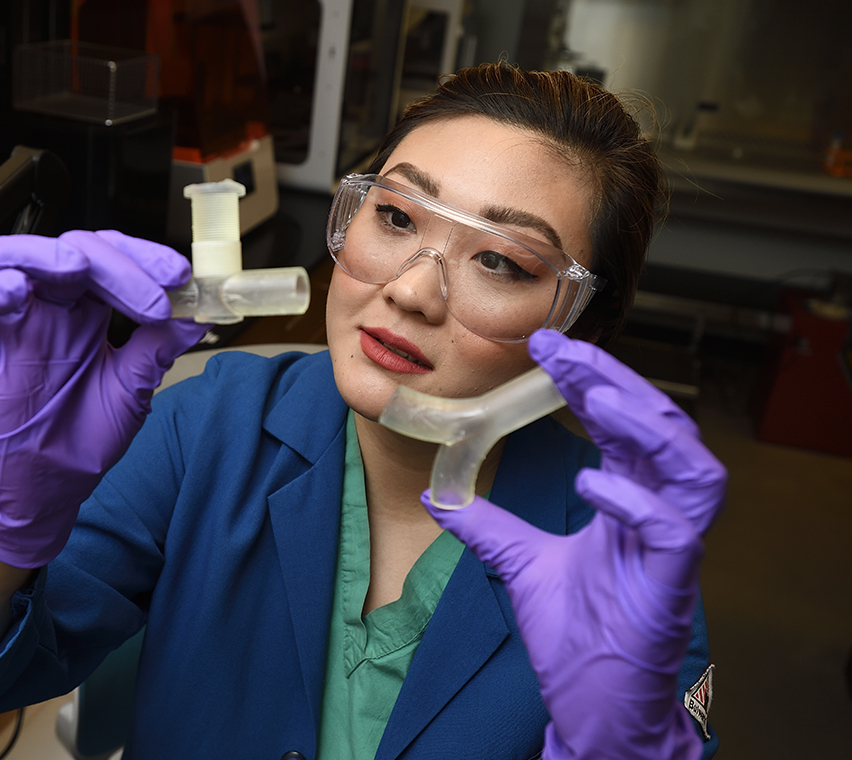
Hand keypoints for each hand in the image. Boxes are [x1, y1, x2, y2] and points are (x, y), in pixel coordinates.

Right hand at [0, 230, 208, 567]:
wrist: (55, 485)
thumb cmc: (87, 433)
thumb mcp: (133, 388)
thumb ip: (158, 346)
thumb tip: (198, 314)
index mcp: (86, 309)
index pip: (108, 258)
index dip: (142, 257)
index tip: (180, 274)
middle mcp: (47, 309)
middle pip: (65, 252)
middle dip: (112, 262)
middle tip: (152, 294)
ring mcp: (11, 330)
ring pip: (1, 260)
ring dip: (39, 254)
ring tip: (77, 266)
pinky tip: (14, 293)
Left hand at [425, 330, 725, 758]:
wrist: (589, 706)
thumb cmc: (574, 638)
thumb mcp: (518, 564)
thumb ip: (487, 525)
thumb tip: (437, 495)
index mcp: (630, 502)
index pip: (621, 426)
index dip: (591, 383)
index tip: (548, 350)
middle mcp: (658, 515)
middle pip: (659, 430)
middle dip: (614, 383)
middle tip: (565, 351)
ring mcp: (670, 549)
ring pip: (691, 468)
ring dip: (646, 425)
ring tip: (595, 396)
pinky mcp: (671, 585)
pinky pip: (675, 532)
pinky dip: (637, 500)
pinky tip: (593, 480)